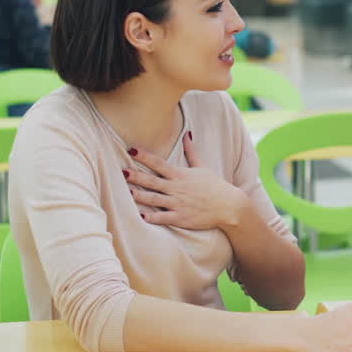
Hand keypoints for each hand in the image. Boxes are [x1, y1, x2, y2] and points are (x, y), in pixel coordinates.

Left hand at [125, 132, 250, 229]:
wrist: (229, 206)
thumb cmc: (215, 186)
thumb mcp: (203, 167)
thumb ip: (191, 151)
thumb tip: (187, 134)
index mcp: (181, 175)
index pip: (159, 163)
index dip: (144, 156)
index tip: (131, 149)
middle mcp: (177, 188)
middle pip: (153, 181)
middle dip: (137, 176)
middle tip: (122, 171)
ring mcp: (178, 204)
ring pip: (155, 199)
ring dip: (141, 195)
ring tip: (127, 192)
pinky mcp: (181, 218)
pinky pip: (164, 218)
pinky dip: (152, 217)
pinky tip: (141, 216)